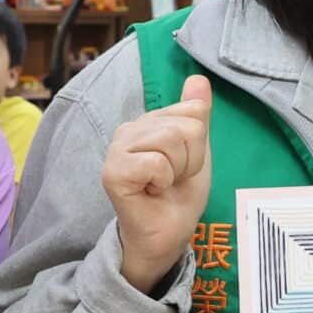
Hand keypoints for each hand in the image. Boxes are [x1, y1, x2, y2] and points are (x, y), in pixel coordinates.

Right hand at [104, 74, 213, 292]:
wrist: (168, 234)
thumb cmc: (179, 195)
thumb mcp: (198, 150)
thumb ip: (197, 115)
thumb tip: (199, 78)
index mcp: (148, 121)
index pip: (193, 110)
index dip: (199, 144)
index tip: (184, 165)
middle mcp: (128, 129)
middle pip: (185, 126)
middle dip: (191, 159)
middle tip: (173, 179)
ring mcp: (117, 149)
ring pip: (171, 140)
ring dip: (178, 171)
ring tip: (162, 185)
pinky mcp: (113, 172)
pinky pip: (156, 163)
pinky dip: (163, 182)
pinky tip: (150, 192)